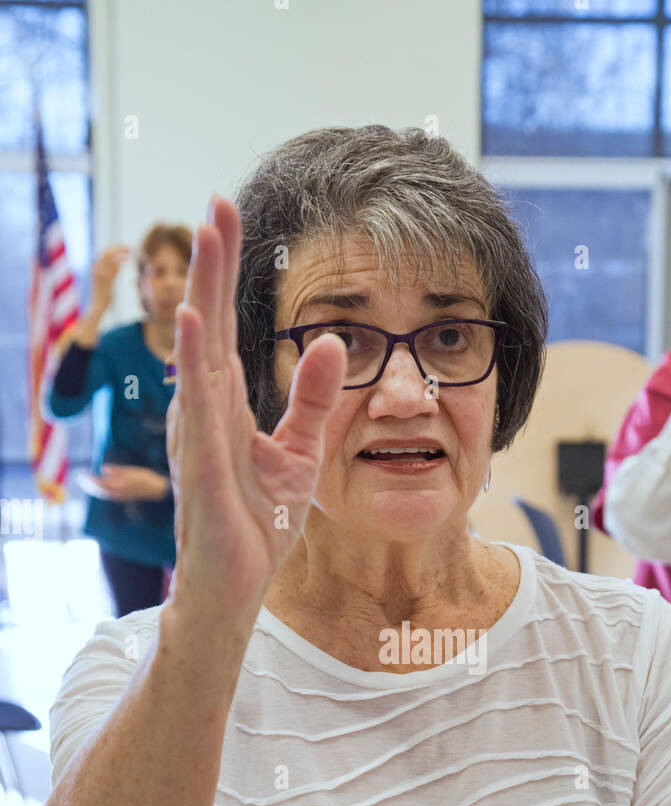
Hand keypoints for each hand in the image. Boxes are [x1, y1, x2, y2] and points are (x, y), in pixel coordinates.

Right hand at [90, 244, 129, 313]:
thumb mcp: (106, 280)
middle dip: (120, 247)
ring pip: (112, 255)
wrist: (98, 304)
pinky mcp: (107, 277)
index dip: (116, 248)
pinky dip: (123, 259)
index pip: (105, 251)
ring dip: (123, 252)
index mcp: (96, 266)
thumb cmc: (103, 294)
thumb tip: (119, 266)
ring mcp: (101, 271)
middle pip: (108, 251)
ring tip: (132, 252)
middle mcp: (97, 266)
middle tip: (130, 248)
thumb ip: (111, 272)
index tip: (125, 247)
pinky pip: (115, 265)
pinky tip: (129, 259)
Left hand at [90, 465, 168, 501]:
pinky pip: (107, 494)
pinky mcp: (122, 495)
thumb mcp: (132, 472)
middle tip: (80, 477)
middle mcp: (118, 493)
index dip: (90, 480)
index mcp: (119, 487)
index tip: (83, 474)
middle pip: (98, 490)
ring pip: (102, 493)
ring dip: (92, 488)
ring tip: (85, 481)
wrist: (157, 489)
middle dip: (88, 484)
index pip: (100, 484)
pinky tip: (98, 484)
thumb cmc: (146, 478)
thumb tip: (103, 469)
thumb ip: (118, 471)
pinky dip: (99, 490)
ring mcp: (120, 495)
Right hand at [165, 194, 346, 623]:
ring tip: (205, 238)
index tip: (228, 217)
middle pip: (206, 325)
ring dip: (201, 293)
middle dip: (212, 264)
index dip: (225, 272)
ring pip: (198, 354)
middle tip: (217, 203)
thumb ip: (312, 398)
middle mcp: (202, 413)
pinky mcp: (203, 469)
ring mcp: (199, 438)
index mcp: (224, 406)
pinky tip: (195, 324)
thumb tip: (329, 341)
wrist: (236, 589)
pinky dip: (196, 364)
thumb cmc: (255, 524)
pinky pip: (200, 410)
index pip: (224, 325)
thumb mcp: (299, 452)